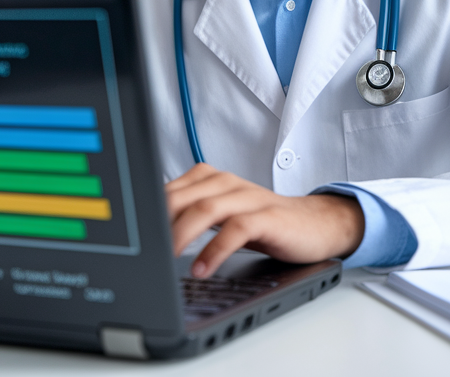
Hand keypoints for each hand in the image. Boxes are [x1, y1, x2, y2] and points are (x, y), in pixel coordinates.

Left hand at [165, 163, 364, 277]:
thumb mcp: (223, 217)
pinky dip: (215, 250)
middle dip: (158, 223)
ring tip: (166, 259)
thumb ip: (192, 216)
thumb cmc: (265, 224)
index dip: (147, 211)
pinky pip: (237, 229)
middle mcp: (228, 183)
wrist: (316, 226)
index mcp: (212, 180)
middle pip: (182, 196)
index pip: (169, 189)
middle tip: (145, 251)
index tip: (133, 237)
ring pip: (206, 208)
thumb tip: (151, 234)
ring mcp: (249, 198)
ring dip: (182, 235)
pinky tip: (202, 269)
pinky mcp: (268, 218)